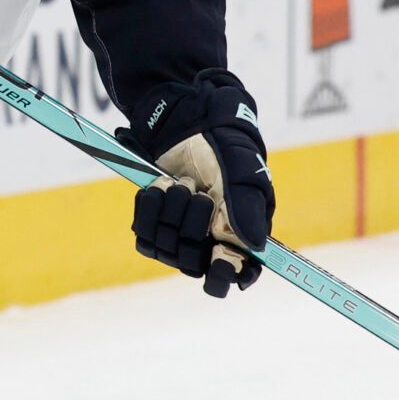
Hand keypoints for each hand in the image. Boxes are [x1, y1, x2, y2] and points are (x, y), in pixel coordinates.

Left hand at [128, 69, 273, 297]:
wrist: (186, 124)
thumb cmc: (223, 149)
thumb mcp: (241, 174)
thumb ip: (248, 211)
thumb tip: (254, 247)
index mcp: (239, 234)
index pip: (235, 273)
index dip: (225, 275)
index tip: (219, 262)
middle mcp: (210, 240)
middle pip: (193, 263)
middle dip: (192, 225)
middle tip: (200, 194)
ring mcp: (180, 235)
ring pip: (166, 250)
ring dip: (171, 211)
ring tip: (182, 183)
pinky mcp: (154, 224)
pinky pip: (144, 236)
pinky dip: (149, 208)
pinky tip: (160, 186)